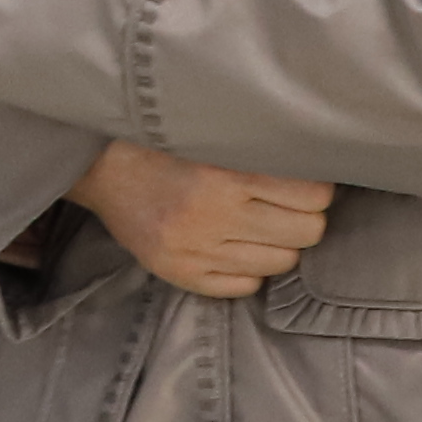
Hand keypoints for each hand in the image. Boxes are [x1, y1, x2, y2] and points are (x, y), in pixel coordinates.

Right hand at [72, 138, 331, 301]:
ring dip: (279, 244)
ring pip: (281, 262)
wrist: (100, 167)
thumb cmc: (165, 143)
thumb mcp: (214, 134)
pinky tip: (235, 246)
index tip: (307, 182)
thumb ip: (260, 150)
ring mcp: (195, 251)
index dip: (317, 189)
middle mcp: (212, 216)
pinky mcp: (180, 274)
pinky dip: (249, 269)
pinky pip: (245, 287)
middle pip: (306, 232)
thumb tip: (321, 167)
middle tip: (288, 205)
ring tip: (259, 224)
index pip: (312, 195)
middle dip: (305, 217)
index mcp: (224, 173)